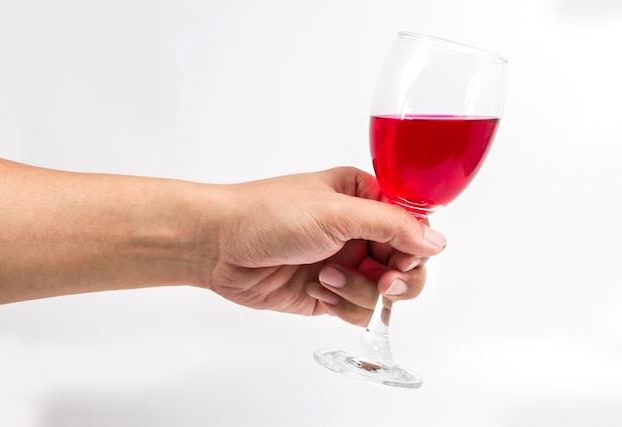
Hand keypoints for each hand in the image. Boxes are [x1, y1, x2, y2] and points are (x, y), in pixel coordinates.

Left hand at [203, 167, 446, 325]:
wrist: (219, 245)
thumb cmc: (269, 214)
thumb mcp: (336, 212)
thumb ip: (392, 225)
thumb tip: (437, 241)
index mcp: (364, 199)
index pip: (413, 227)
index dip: (415, 249)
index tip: (401, 261)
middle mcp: (358, 231)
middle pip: (406, 264)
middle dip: (396, 278)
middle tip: (383, 282)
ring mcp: (345, 263)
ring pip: (384, 293)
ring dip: (360, 290)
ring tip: (326, 277)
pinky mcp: (329, 293)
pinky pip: (358, 310)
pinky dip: (345, 306)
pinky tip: (320, 291)